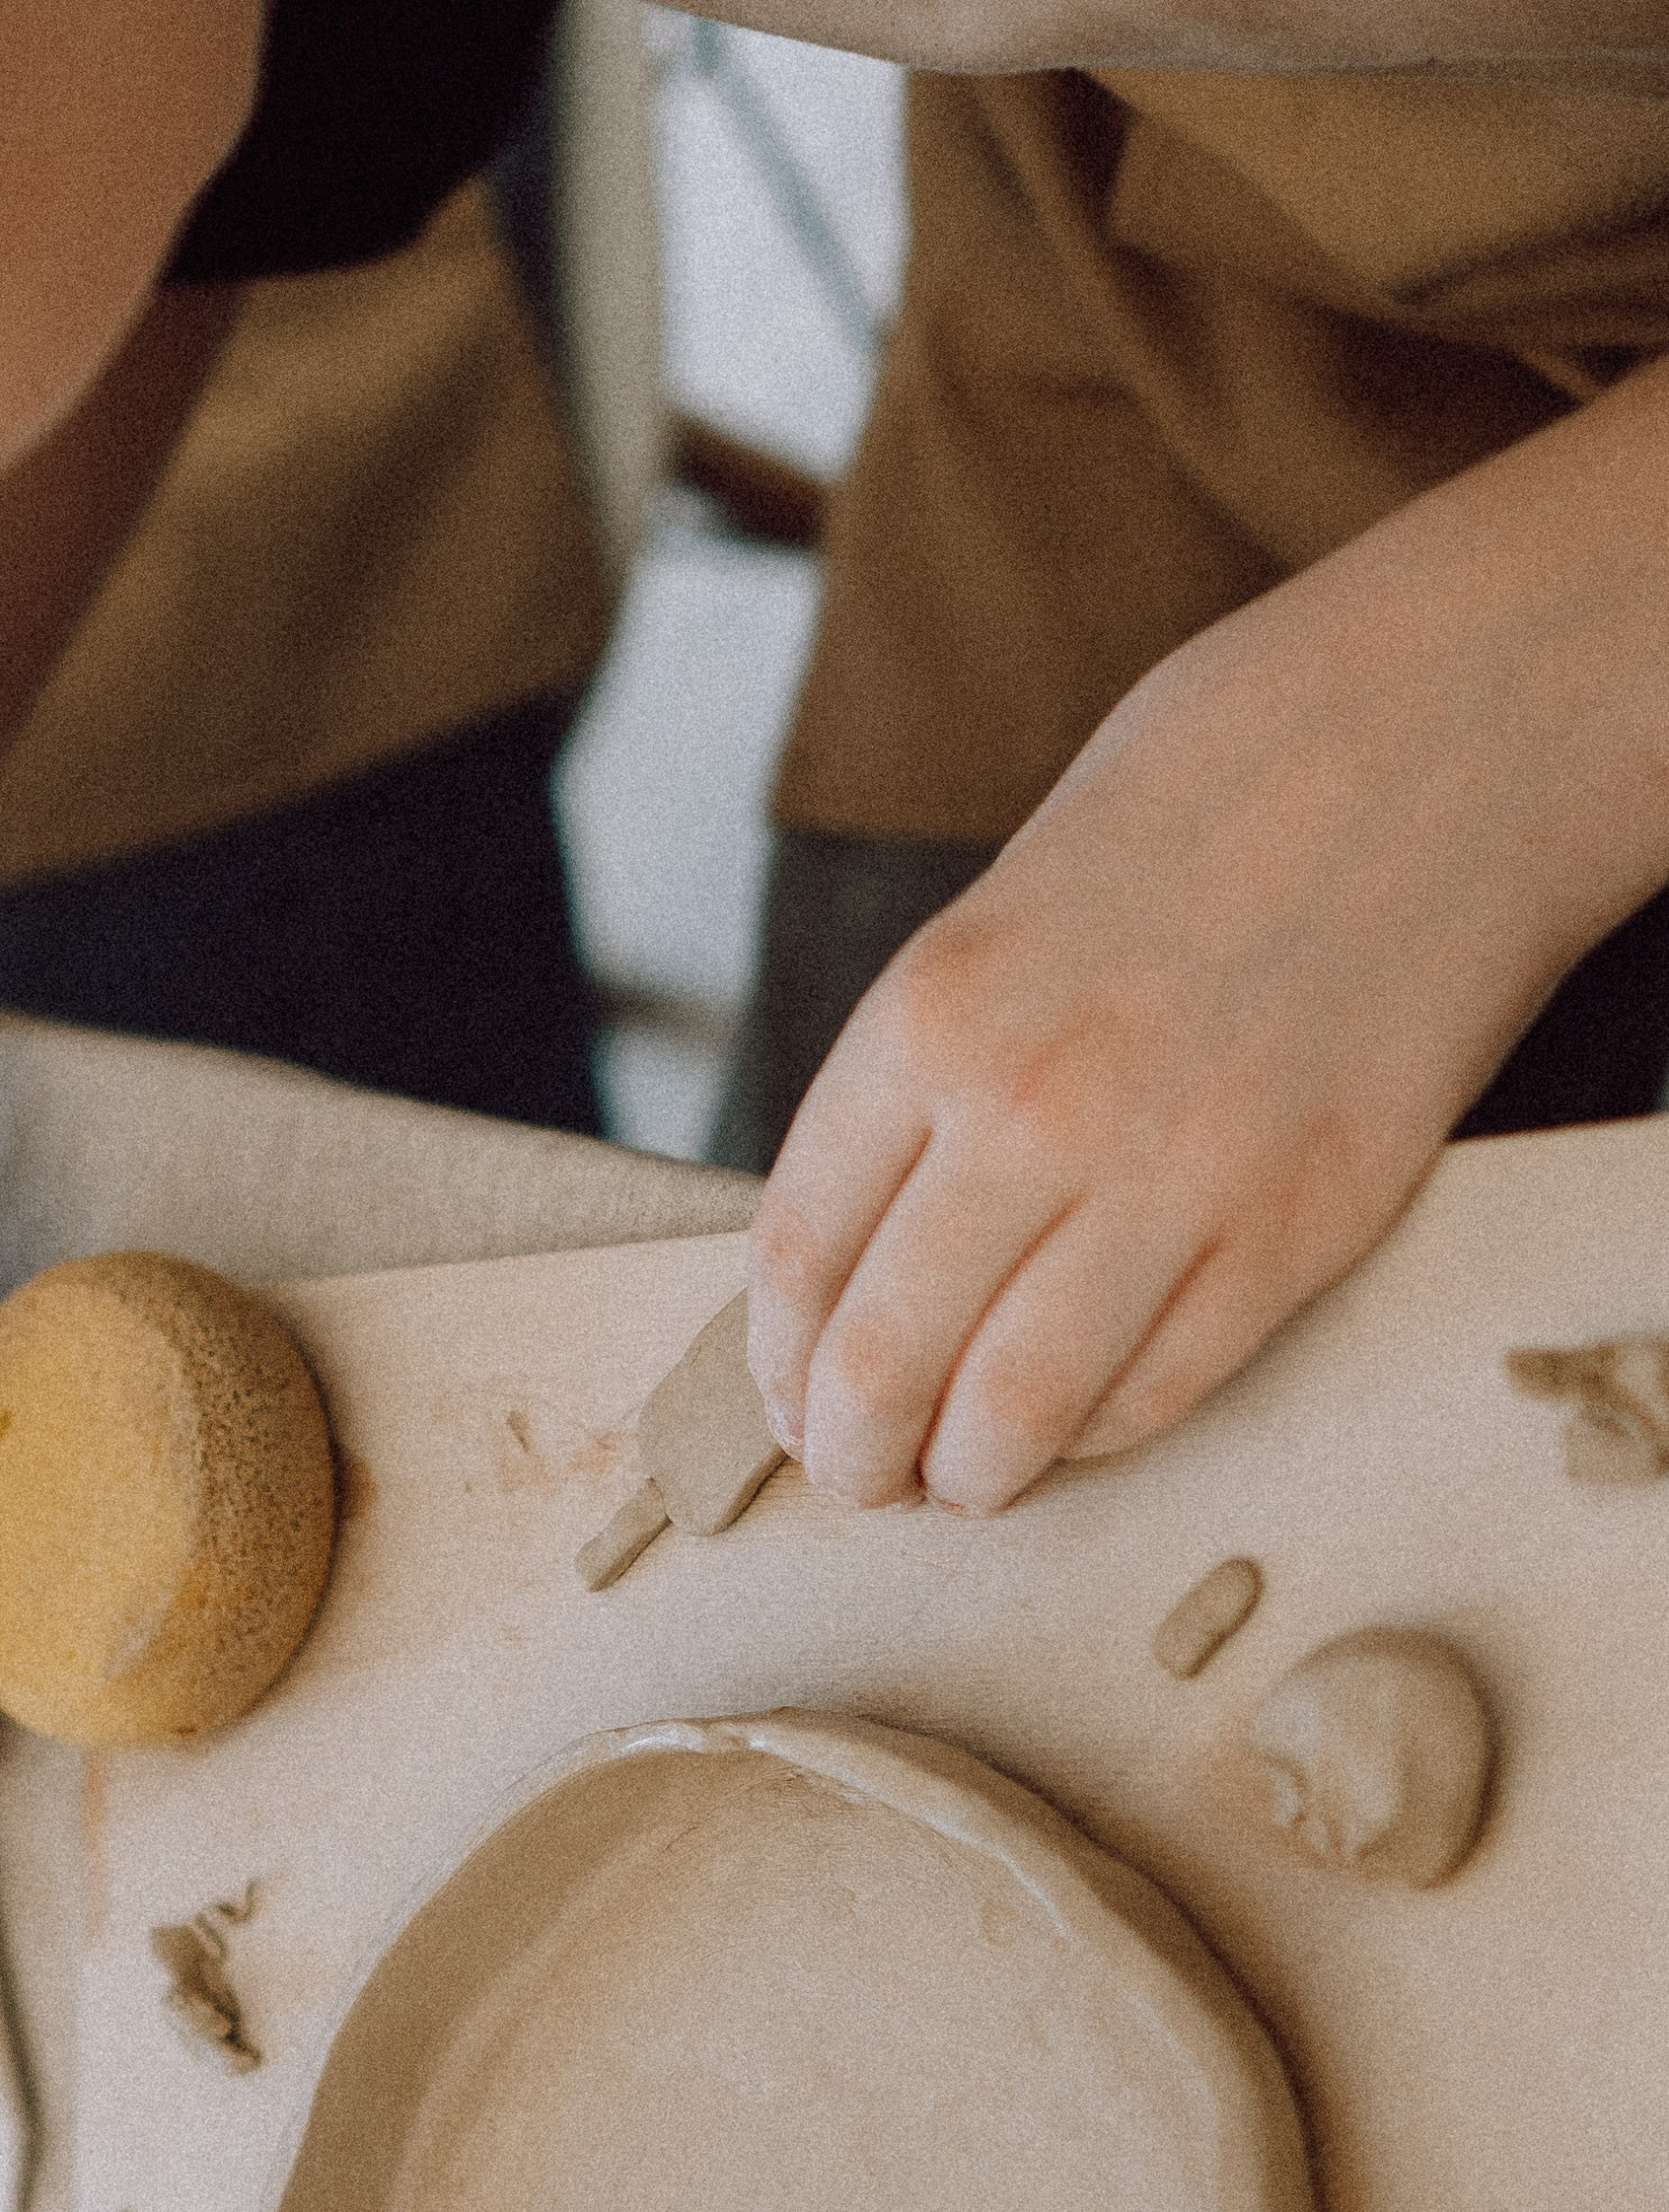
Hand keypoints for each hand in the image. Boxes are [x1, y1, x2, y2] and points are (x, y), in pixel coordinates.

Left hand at [746, 443, 1668, 1515]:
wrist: (1434, 729)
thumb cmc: (1205, 795)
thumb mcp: (1002, 908)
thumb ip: (932, 1070)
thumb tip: (870, 1237)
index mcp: (930, 1014)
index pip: (797, 1249)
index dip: (778, 1360)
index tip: (786, 1400)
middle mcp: (1031, 1109)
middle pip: (884, 1357)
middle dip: (852, 1451)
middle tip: (855, 1479)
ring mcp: (1176, 1174)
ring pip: (1019, 1409)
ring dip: (970, 1475)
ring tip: (960, 1483)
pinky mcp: (1306, 1221)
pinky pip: (1165, 1386)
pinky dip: (1106, 1430)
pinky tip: (1083, 1423)